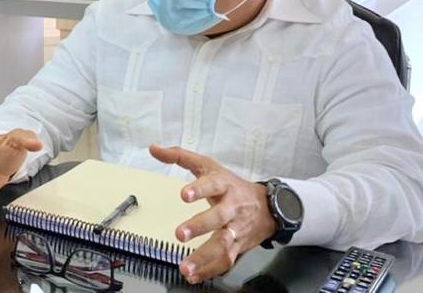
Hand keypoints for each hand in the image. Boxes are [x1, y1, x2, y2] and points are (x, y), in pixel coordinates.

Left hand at [149, 144, 276, 284]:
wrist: (268, 207)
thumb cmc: (231, 185)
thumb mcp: (208, 166)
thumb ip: (180, 156)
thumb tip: (154, 148)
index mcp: (224, 185)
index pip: (212, 185)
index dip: (199, 189)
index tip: (184, 194)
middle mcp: (232, 208)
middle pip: (218, 217)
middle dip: (199, 226)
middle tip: (180, 234)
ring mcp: (236, 229)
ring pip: (223, 245)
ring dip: (204, 258)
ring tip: (185, 267)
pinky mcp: (238, 246)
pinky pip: (226, 261)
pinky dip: (210, 270)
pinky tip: (194, 275)